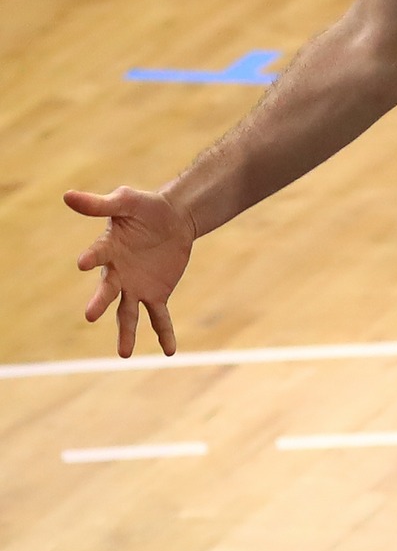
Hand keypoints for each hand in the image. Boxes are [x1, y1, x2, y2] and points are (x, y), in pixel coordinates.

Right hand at [64, 185, 195, 356]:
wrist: (175, 218)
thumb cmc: (146, 207)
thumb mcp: (126, 201)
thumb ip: (100, 204)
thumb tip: (67, 195)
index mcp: (109, 249)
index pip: (98, 254)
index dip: (91, 258)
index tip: (83, 263)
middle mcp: (118, 273)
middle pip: (107, 291)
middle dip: (99, 302)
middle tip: (90, 315)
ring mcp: (136, 287)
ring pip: (128, 313)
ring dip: (126, 333)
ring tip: (124, 354)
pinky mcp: (156, 294)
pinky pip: (159, 317)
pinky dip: (164, 333)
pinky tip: (169, 351)